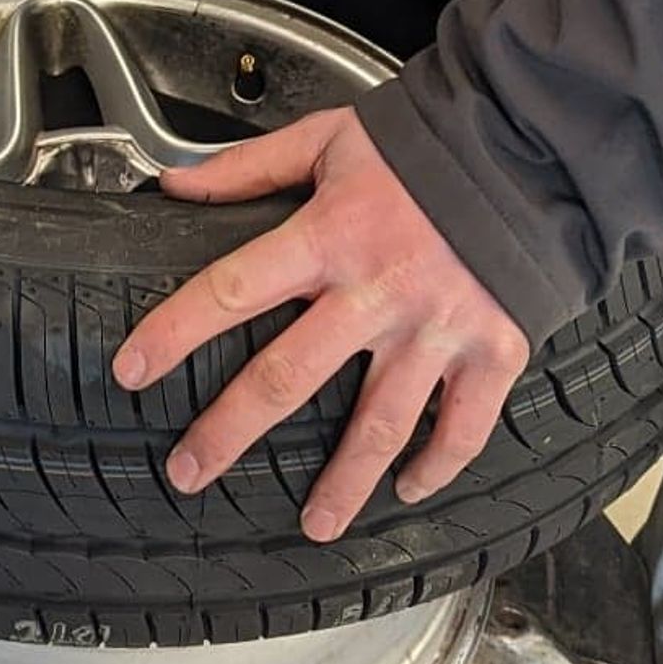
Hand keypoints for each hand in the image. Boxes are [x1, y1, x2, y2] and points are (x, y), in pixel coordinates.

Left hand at [114, 109, 530, 540]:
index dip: (175, 332)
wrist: (530, 146)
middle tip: (190, 471)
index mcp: (330, 234)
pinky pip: (464, 427)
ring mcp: (439, 328)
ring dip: (343, 483)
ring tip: (312, 525)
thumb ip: (250, 167)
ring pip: (380, 425)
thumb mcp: (329, 138)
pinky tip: (409, 491)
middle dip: (230, 431)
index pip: (233, 289)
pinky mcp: (495, 350)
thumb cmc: (425, 143)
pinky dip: (437, 467)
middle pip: (288, 376)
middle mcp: (379, 290)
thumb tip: (174, 185)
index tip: (132, 371)